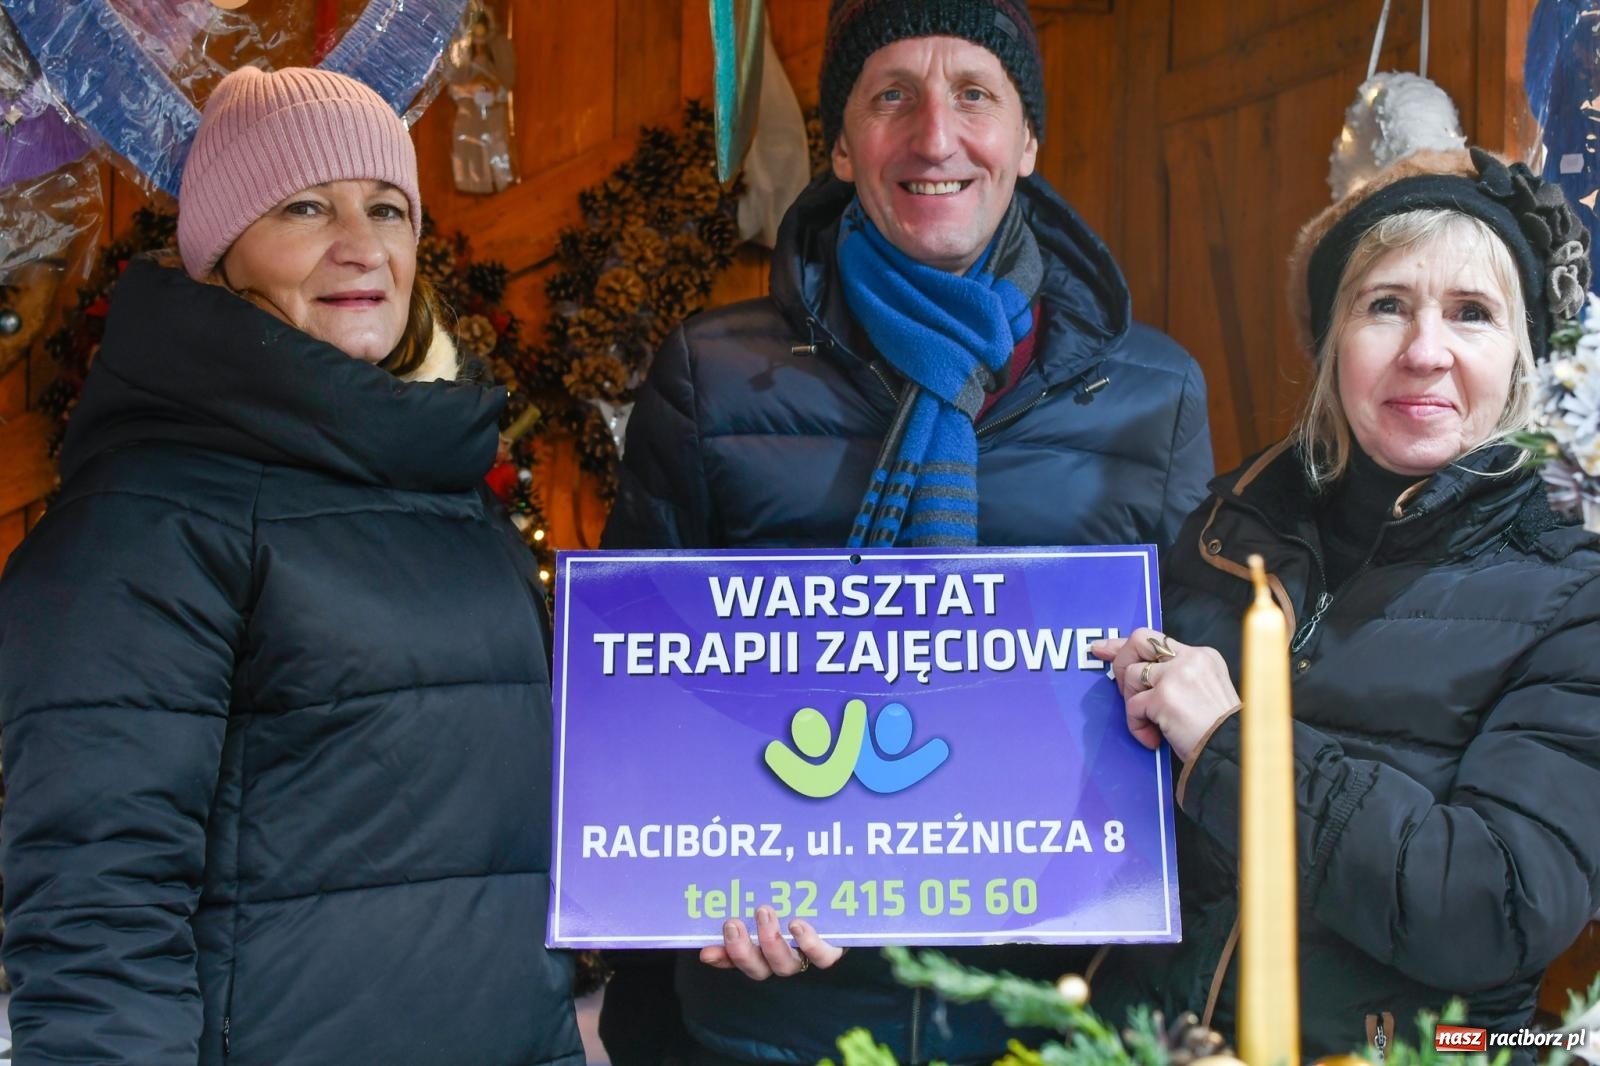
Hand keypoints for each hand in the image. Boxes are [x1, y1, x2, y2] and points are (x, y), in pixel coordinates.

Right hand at [698, 905, 845, 978]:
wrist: (847, 895)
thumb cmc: (799, 892)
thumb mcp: (770, 895)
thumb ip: (743, 904)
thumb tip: (713, 915)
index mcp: (764, 949)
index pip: (738, 960)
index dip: (723, 959)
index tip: (707, 950)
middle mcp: (783, 958)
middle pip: (760, 969)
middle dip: (743, 950)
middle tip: (733, 923)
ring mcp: (807, 956)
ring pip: (785, 966)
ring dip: (770, 942)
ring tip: (764, 912)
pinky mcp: (833, 950)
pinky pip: (821, 957)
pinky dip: (808, 943)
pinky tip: (797, 925)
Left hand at [1091, 627, 1239, 761]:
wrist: (1234, 754)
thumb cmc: (1218, 732)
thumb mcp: (1203, 692)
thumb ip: (1175, 677)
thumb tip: (1137, 673)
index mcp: (1202, 657)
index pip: (1157, 640)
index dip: (1126, 646)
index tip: (1105, 649)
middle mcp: (1191, 659)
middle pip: (1139, 640)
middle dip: (1120, 660)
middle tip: (1121, 687)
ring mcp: (1177, 675)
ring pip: (1132, 675)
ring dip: (1133, 702)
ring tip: (1150, 722)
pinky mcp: (1164, 697)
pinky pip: (1132, 706)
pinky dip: (1137, 726)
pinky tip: (1152, 738)